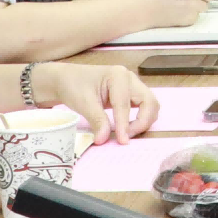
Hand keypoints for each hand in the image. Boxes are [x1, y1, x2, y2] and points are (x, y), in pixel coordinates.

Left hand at [39, 61, 160, 142]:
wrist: (66, 79)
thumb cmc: (73, 86)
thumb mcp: (83, 103)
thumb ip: (97, 121)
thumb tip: (104, 140)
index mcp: (118, 76)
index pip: (125, 104)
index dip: (125, 124)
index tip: (122, 141)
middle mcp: (130, 78)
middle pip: (149, 102)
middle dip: (142, 122)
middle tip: (127, 137)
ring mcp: (133, 85)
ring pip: (151, 105)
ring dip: (144, 121)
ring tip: (126, 133)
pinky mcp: (131, 93)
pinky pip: (144, 107)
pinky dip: (141, 118)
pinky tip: (127, 127)